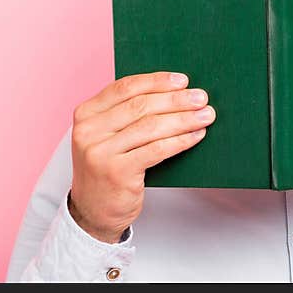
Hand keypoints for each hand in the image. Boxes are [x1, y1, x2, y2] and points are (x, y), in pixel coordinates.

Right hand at [69, 71, 215, 242]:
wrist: (93, 212)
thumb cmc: (108, 168)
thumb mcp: (106, 136)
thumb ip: (127, 114)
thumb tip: (174, 92)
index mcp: (86, 113)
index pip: (125, 87)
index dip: (157, 81)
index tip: (183, 80)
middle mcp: (89, 130)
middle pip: (141, 106)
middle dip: (176, 100)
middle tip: (201, 98)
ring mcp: (101, 152)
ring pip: (151, 126)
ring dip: (184, 119)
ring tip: (206, 115)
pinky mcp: (117, 172)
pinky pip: (156, 150)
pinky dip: (180, 140)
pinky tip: (196, 136)